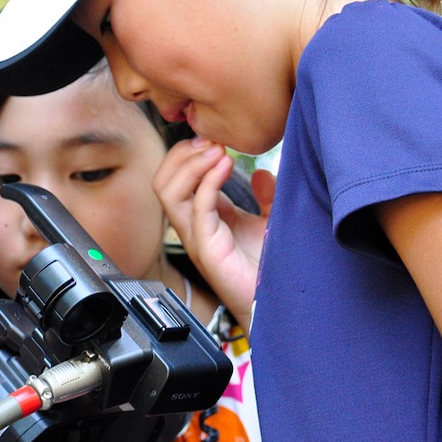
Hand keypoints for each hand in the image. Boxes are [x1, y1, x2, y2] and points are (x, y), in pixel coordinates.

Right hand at [153, 137, 272, 325]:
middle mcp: (194, 226)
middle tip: (210, 141)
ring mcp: (197, 238)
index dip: (189, 154)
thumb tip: (262, 172)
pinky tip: (227, 165)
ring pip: (168, 192)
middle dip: (182, 154)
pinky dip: (208, 181)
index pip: (176, 178)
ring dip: (189, 164)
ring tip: (216, 150)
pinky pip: (197, 208)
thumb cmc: (270, 269)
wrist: (278, 302)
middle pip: (163, 181)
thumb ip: (265, 197)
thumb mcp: (269, 222)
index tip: (214, 138)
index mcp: (205, 217)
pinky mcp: (207, 250)